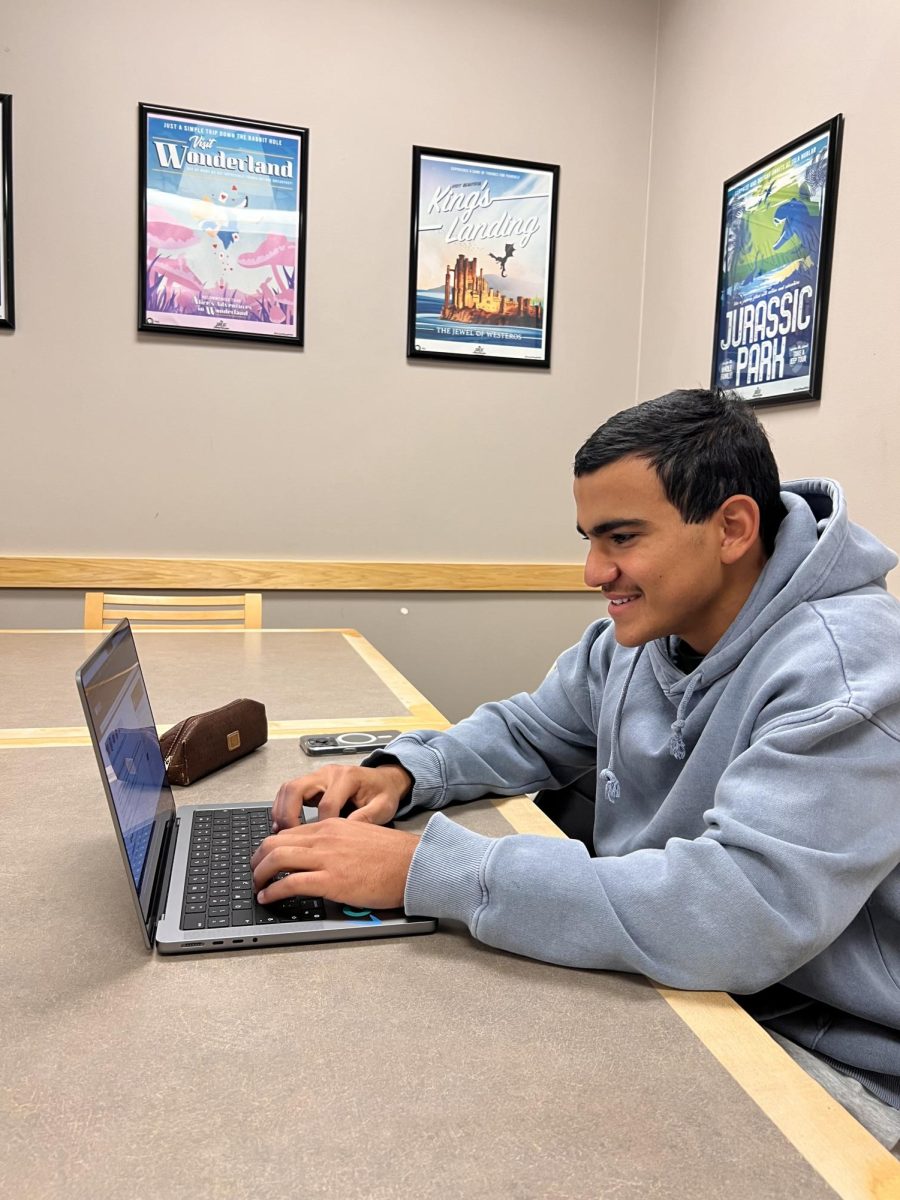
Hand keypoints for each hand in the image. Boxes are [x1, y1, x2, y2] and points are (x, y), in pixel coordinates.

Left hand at [250, 819, 419, 909]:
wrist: (412, 864)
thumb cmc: (392, 855)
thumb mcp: (359, 835)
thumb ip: (336, 840)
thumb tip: (319, 855)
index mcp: (331, 825)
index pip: (288, 832)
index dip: (269, 847)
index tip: (264, 859)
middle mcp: (324, 837)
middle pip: (274, 843)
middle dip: (257, 860)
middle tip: (254, 873)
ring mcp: (326, 858)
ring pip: (276, 859)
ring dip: (259, 875)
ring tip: (257, 887)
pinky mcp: (331, 881)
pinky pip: (290, 883)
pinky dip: (273, 892)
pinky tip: (268, 898)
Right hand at [271, 763, 412, 830]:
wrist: (384, 779)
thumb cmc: (383, 793)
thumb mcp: (384, 806)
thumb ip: (367, 818)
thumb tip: (347, 835)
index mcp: (347, 777)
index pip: (326, 803)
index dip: (321, 825)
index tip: (321, 844)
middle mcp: (328, 773)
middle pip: (297, 788)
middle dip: (289, 814)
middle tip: (288, 838)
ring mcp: (317, 776)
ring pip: (288, 788)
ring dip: (281, 811)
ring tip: (281, 835)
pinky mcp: (312, 783)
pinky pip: (288, 792)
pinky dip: (282, 808)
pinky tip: (282, 827)